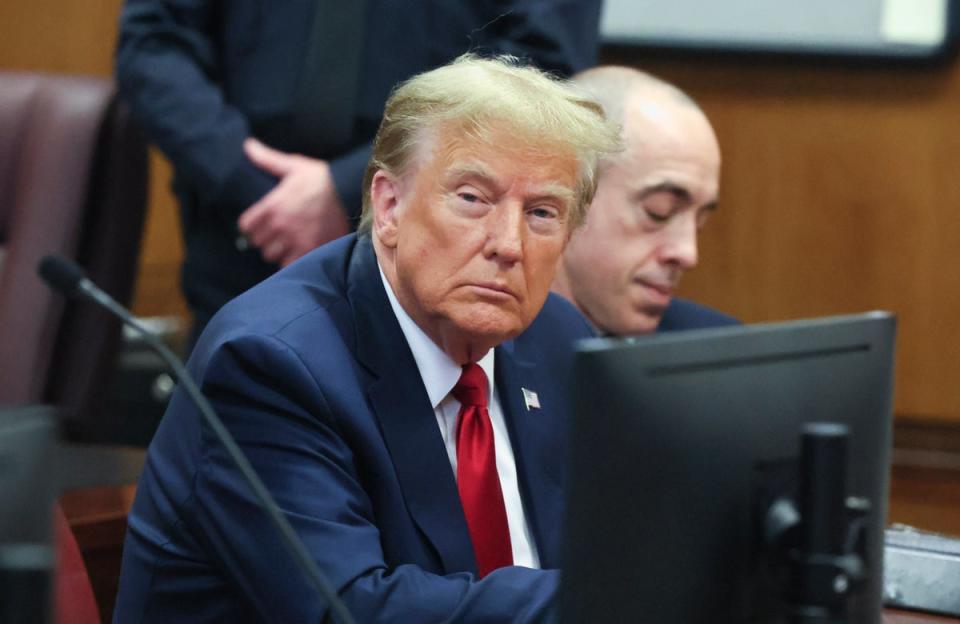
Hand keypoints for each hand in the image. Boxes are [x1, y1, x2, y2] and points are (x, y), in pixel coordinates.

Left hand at [238, 138, 349, 266]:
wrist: (348, 192)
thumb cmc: (320, 178)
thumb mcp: (293, 166)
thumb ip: (267, 159)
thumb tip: (247, 145)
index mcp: (272, 206)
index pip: (246, 226)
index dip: (249, 226)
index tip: (256, 225)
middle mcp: (281, 225)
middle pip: (258, 243)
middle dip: (263, 239)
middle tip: (271, 234)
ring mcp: (295, 240)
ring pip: (272, 255)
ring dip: (275, 251)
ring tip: (283, 244)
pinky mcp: (310, 250)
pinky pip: (289, 263)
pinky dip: (290, 260)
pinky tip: (295, 251)